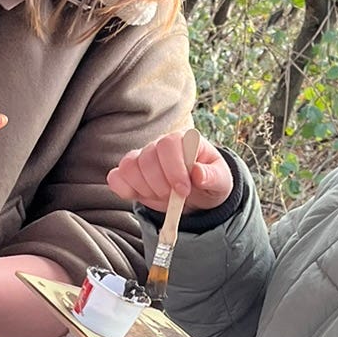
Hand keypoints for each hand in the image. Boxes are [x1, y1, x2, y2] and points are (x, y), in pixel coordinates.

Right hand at [107, 131, 232, 212]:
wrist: (199, 193)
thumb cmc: (210, 181)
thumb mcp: (221, 180)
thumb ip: (213, 176)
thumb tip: (198, 173)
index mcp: (182, 140)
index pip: (168, 145)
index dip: (174, 169)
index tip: (183, 190)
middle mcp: (159, 145)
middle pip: (147, 158)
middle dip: (160, 184)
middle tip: (174, 197)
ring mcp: (142, 158)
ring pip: (129, 167)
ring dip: (144, 188)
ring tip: (162, 197)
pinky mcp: (130, 174)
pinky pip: (116, 178)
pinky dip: (124, 189)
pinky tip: (139, 196)